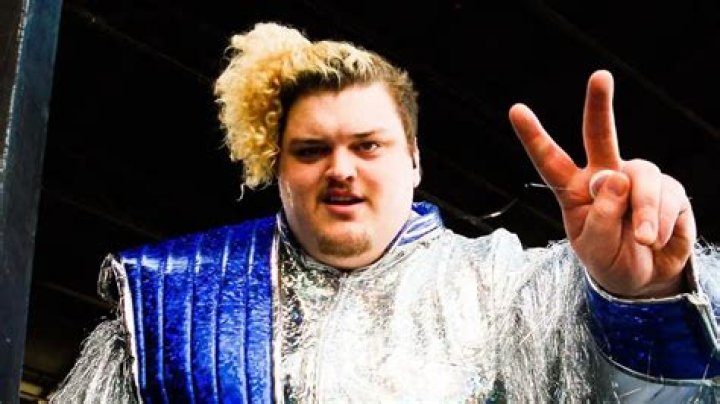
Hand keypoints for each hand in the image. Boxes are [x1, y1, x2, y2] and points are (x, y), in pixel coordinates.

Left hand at [508, 70, 695, 297]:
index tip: (516, 109)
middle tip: (600, 76)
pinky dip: (661, 223)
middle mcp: (604, 176)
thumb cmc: (610, 260)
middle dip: (599, 104)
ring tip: (641, 239)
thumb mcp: (594, 249)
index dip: (534, 136)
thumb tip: (615, 176)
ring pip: (640, 178)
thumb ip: (600, 218)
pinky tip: (655, 240)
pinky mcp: (668, 188)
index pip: (550, 160)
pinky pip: (668, 196)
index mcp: (574, 190)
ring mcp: (636, 179)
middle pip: (600, 134)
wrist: (646, 278)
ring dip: (644, 213)